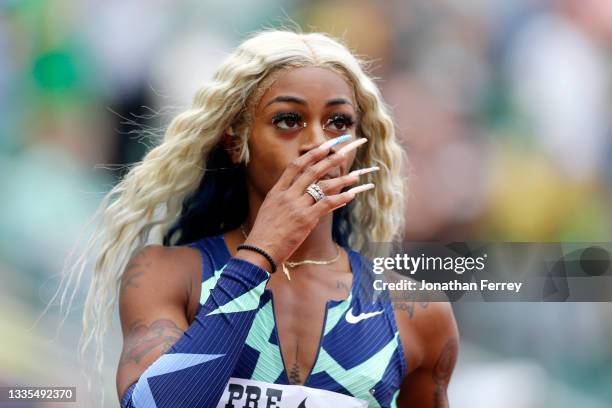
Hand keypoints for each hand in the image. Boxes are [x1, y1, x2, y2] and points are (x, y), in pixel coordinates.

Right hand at [239, 134, 376, 270]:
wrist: (260, 249)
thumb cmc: (265, 233)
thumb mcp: (270, 209)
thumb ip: (284, 198)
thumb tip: (300, 191)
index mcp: (277, 190)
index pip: (296, 165)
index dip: (312, 154)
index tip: (325, 145)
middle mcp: (288, 195)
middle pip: (312, 171)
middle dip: (330, 159)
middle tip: (344, 152)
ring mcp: (297, 206)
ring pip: (322, 186)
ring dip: (341, 179)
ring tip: (355, 175)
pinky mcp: (305, 219)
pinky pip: (327, 204)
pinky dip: (341, 199)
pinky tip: (351, 195)